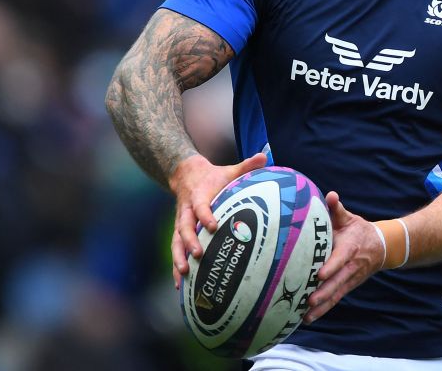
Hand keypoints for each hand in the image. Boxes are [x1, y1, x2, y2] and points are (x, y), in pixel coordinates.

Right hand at [170, 152, 267, 288]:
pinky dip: (176, 267)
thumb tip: (265, 156)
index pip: (201, 206)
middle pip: (184, 227)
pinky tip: (179, 285)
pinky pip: (176, 251)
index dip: (205, 215)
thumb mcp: (229, 170)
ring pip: (176, 242)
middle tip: (198, 255)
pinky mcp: (179, 233)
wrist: (186, 175)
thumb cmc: (214, 177)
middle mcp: (187, 211)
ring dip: (178, 258)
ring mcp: (181, 223)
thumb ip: (246, 166)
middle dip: (190, 241)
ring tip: (183, 274)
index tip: (213, 225)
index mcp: (199, 196)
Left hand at [303, 191, 384, 323]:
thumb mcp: (349, 218)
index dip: (331, 266)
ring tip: (306, 316)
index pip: (341, 258)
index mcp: (351, 248)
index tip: (320, 274)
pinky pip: (335, 299)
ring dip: (322, 306)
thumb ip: (337, 209)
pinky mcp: (347, 286)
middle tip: (309, 301)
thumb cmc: (358, 230)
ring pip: (336, 294)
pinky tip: (308, 319)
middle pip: (338, 282)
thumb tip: (330, 195)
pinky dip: (323, 310)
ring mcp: (350, 279)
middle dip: (324, 292)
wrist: (381, 247)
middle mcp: (351, 266)